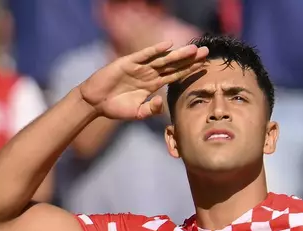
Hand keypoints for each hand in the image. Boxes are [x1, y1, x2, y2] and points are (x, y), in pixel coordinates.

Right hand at [79, 42, 208, 119]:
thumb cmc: (115, 108)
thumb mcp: (137, 113)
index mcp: (152, 84)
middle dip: (190, 59)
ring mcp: (139, 67)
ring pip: (162, 59)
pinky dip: (155, 50)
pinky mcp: (127, 63)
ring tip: (193, 49)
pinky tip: (167, 46)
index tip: (204, 67)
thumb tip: (162, 103)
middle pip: (173, 65)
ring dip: (178, 54)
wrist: (95, 102)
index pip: (175, 76)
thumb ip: (151, 110)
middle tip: (207, 53)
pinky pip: (143, 55)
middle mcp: (149, 73)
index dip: (189, 71)